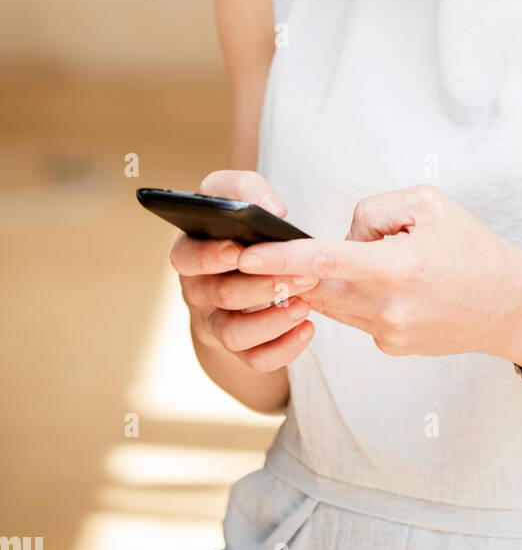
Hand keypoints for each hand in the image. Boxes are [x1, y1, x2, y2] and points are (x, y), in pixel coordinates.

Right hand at [170, 170, 319, 371]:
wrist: (242, 261)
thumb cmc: (238, 221)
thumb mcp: (237, 193)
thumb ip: (249, 190)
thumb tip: (272, 210)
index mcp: (189, 250)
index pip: (187, 258)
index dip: (210, 256)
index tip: (239, 250)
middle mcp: (197, 290)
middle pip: (222, 295)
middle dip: (264, 285)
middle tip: (303, 275)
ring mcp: (215, 321)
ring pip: (234, 335)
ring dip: (272, 322)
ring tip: (304, 305)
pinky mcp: (239, 345)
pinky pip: (255, 359)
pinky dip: (282, 349)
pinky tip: (307, 329)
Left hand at [235, 183, 521, 360]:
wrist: (513, 305)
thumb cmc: (472, 247)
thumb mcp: (428, 204)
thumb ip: (373, 212)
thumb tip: (342, 237)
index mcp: (396, 268)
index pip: (321, 263)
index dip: (278, 259)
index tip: (245, 254)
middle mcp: (387, 308)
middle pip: (317, 287)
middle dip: (295, 270)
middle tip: (276, 249)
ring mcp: (388, 334)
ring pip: (332, 303)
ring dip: (329, 281)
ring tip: (364, 257)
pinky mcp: (392, 348)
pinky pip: (356, 316)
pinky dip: (357, 296)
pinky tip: (388, 283)